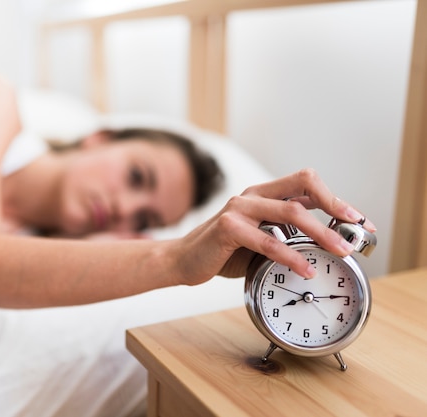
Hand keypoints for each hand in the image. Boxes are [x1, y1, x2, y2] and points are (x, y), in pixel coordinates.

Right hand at [173, 169, 375, 283]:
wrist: (183, 261)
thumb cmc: (223, 252)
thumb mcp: (261, 240)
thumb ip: (286, 235)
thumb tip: (327, 242)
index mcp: (262, 194)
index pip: (306, 183)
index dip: (335, 199)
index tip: (358, 221)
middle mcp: (251, 195)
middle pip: (303, 191)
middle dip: (335, 212)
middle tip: (353, 237)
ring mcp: (238, 208)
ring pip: (290, 213)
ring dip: (320, 234)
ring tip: (337, 252)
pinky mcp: (227, 227)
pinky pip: (267, 240)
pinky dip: (290, 256)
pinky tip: (303, 268)